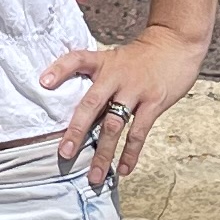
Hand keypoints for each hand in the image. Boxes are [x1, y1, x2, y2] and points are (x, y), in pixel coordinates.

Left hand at [40, 22, 207, 188]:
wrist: (175, 44)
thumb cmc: (142, 57)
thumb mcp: (116, 59)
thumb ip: (100, 81)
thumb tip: (81, 112)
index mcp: (103, 62)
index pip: (77, 60)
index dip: (59, 70)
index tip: (43, 83)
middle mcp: (116, 75)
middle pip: (91, 104)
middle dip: (77, 130)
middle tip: (65, 153)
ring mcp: (135, 89)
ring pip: (114, 125)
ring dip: (103, 153)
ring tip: (95, 176)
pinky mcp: (154, 101)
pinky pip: (139, 132)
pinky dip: (130, 153)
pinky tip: (123, 169)